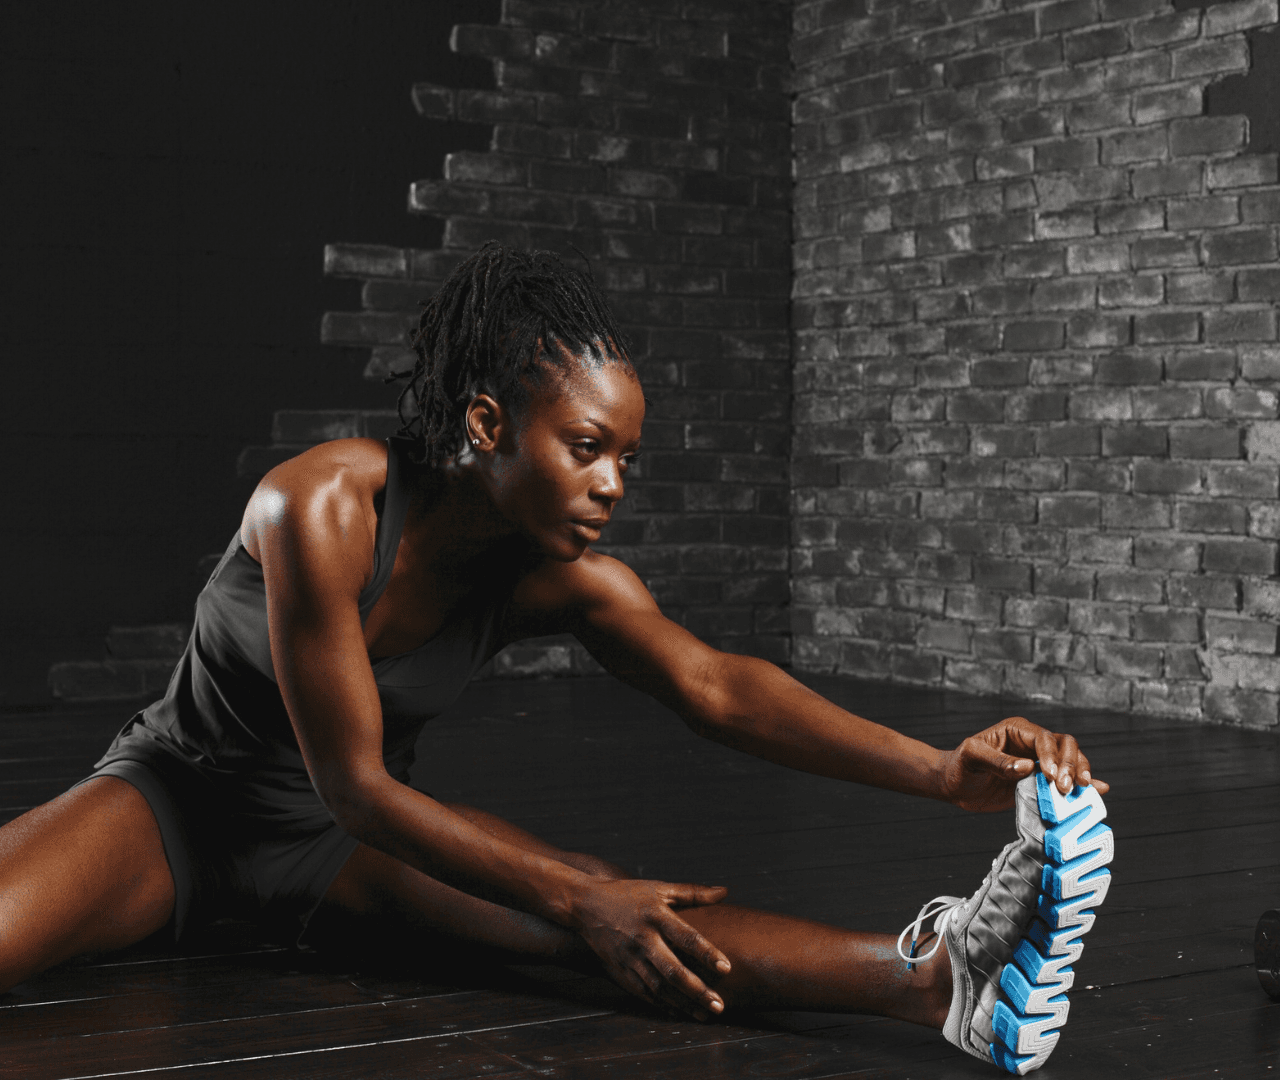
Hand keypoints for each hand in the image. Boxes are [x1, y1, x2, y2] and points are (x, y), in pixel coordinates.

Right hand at [568, 877, 729, 1019]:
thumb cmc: (627, 894)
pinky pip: (643, 992)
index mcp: (656, 915)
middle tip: (719, 1005)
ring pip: (658, 987)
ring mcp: (630, 957)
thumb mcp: (659, 888)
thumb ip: (692, 893)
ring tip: (704, 1014)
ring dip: (683, 1003)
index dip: (706, 953)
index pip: (686, 936)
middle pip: (672, 970)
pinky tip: (679, 1012)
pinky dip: (662, 1004)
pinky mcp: (620, 970)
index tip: (726, 968)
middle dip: (696, 990)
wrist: (586, 904)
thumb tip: (724, 892)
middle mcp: (643, 938)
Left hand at [939, 716, 1108, 812]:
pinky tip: (1099, 790)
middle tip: (1066, 787)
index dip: (1052, 756)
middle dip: (1071, 765)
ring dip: (1080, 773)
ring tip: (1082, 791)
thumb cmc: (960, 766)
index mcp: (1016, 730)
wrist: (955, 785)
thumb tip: (1027, 767)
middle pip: (1065, 745)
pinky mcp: (1042, 780)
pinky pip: (1068, 778)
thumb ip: (997, 761)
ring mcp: (1039, 761)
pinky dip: (1085, 783)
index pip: (1044, 738)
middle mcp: (1032, 743)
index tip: (1051, 776)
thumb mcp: (971, 758)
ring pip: (1072, 760)